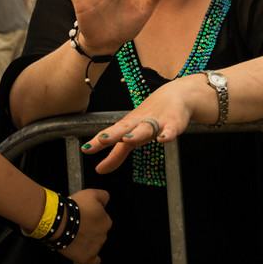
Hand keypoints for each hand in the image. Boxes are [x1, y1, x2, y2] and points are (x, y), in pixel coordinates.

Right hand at [59, 188, 110, 263]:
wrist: (59, 222)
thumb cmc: (73, 208)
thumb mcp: (91, 193)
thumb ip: (104, 196)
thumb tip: (106, 202)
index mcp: (106, 221)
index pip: (102, 221)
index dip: (92, 218)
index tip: (84, 217)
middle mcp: (103, 235)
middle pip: (98, 233)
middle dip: (90, 230)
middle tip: (78, 226)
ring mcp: (96, 247)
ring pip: (95, 244)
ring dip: (87, 241)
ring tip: (75, 235)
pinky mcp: (88, 258)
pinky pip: (94, 261)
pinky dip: (91, 258)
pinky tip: (85, 253)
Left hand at [80, 77, 197, 173]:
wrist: (176, 94)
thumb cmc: (150, 116)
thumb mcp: (132, 135)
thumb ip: (116, 154)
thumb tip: (99, 170)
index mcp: (128, 125)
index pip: (111, 133)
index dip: (98, 142)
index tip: (86, 149)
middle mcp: (139, 122)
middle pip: (125, 128)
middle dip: (113, 134)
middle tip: (102, 140)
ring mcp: (156, 122)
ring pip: (146, 128)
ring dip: (137, 134)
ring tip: (128, 140)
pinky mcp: (173, 123)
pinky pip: (170, 130)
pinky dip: (166, 134)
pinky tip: (162, 140)